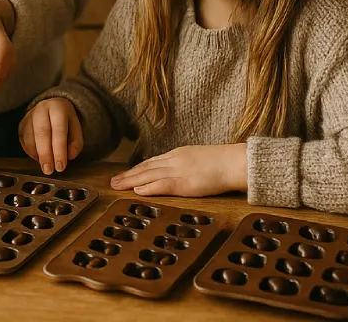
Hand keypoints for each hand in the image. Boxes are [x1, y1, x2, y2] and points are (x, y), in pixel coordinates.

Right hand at [19, 98, 82, 174]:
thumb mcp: (76, 129)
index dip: (59, 150)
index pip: (59, 131)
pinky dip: (30, 151)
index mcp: (58, 108)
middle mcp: (42, 109)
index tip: (60, 166)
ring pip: (30, 136)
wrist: (53, 107)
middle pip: (41, 133)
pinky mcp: (22, 123)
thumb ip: (76, 143)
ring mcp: (29, 115)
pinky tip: (38, 158)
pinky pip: (23, 139)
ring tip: (45, 166)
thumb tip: (69, 156)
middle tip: (48, 170)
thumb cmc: (66, 121)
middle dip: (45, 154)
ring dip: (37, 154)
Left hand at [110, 143, 247, 197]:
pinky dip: (149, 188)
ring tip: (117, 186)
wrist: (236, 162)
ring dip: (131, 181)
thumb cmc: (224, 163)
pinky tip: (137, 191)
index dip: (137, 169)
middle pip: (146, 168)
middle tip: (112, 182)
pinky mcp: (186, 182)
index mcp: (179, 155)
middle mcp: (175, 160)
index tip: (125, 174)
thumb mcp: (201, 159)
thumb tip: (181, 173)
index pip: (152, 162)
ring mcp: (179, 170)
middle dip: (128, 175)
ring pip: (149, 175)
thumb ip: (187, 165)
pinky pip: (163, 184)